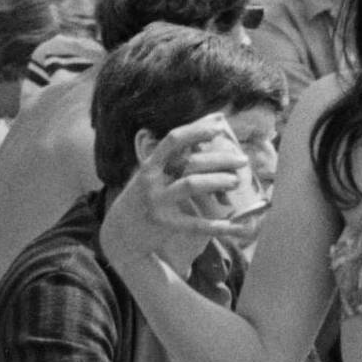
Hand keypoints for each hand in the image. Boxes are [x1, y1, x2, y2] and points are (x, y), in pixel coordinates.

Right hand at [101, 113, 256, 269]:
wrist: (119, 233)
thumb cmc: (142, 198)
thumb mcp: (149, 176)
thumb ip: (170, 160)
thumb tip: (197, 141)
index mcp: (150, 165)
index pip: (174, 140)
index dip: (196, 131)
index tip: (218, 128)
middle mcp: (152, 181)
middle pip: (191, 163)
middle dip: (220, 159)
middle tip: (242, 161)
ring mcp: (158, 202)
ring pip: (192, 185)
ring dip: (218, 180)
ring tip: (236, 181)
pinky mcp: (165, 224)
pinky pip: (195, 224)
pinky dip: (217, 225)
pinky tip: (234, 225)